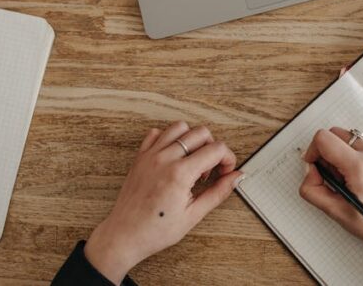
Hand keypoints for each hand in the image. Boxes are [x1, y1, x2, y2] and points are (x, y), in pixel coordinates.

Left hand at [85, 122, 242, 282]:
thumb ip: (219, 192)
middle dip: (213, 148)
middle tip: (211, 169)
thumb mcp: (193, 215)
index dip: (228, 159)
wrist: (125, 235)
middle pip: (201, 133)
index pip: (216, 149)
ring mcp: (150, 155)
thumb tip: (237, 178)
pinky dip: (169, 139)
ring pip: (180, 127)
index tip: (226, 172)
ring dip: (192, 140)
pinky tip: (174, 157)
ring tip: (193, 161)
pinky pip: (157, 133)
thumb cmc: (155, 230)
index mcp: (180, 174)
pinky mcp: (140, 157)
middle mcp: (164, 159)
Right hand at [299, 127, 362, 258]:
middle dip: (325, 153)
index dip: (312, 152)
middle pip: (334, 134)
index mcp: (360, 167)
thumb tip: (310, 172)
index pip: (324, 139)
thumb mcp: (338, 213)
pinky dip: (350, 158)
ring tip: (345, 182)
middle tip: (330, 178)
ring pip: (346, 140)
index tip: (313, 167)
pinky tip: (355, 180)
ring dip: (338, 156)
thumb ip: (313, 190)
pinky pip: (358, 147)